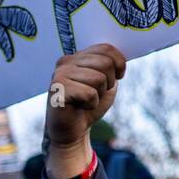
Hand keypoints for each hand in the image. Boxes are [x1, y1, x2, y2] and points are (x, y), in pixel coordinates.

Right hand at [45, 44, 125, 178]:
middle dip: (108, 83)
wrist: (74, 130)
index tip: (116, 77)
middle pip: (106, 63)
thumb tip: (121, 55)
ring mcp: (60, 74)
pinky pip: (89, 93)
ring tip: (85, 100)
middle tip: (95, 93)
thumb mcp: (107, 81)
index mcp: (78, 56)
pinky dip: (91, 104)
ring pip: (99, 79)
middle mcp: (66, 61)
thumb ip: (111, 65)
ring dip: (98, 94)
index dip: (119, 64)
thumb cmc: (90, 104)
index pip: (107, 48)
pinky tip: (79, 107)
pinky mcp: (57, 90)